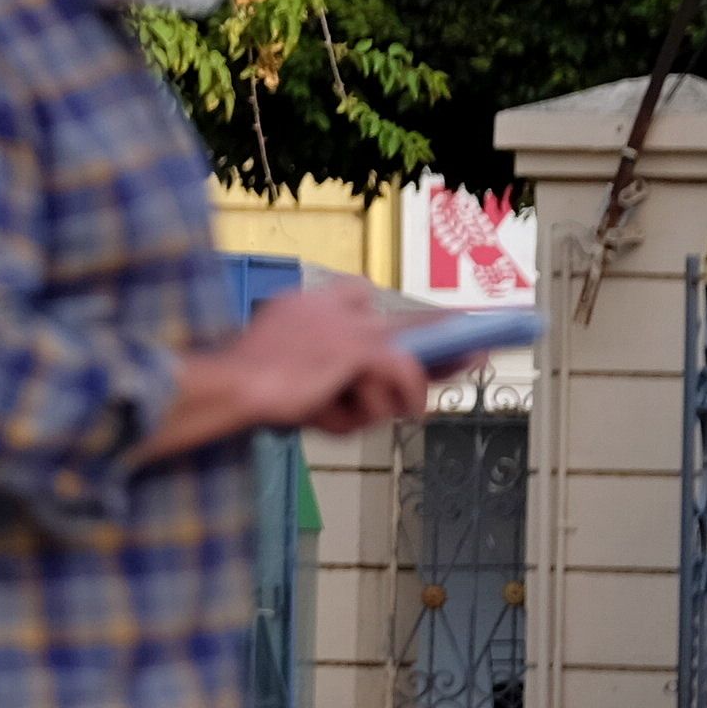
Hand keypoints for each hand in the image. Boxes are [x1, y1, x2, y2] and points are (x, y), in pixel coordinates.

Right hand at [142, 279, 431, 462]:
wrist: (231, 389)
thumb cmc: (244, 391)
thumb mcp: (281, 377)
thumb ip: (315, 374)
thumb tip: (362, 395)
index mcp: (301, 307)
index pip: (353, 295)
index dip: (381, 317)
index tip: (400, 336)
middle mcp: (326, 308)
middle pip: (400, 321)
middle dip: (439, 337)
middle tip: (475, 351)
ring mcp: (345, 326)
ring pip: (399, 356)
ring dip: (396, 393)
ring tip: (387, 412)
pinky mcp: (357, 347)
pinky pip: (403, 371)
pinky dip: (409, 393)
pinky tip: (411, 408)